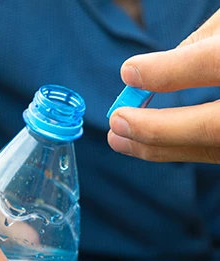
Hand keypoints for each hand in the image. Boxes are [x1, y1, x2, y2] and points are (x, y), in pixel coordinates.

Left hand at [108, 9, 219, 162]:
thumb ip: (200, 43)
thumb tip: (151, 73)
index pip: (214, 65)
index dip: (168, 72)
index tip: (129, 71)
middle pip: (212, 127)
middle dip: (157, 129)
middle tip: (116, 121)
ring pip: (209, 149)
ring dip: (156, 148)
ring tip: (117, 140)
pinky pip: (211, 151)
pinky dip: (174, 148)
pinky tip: (145, 143)